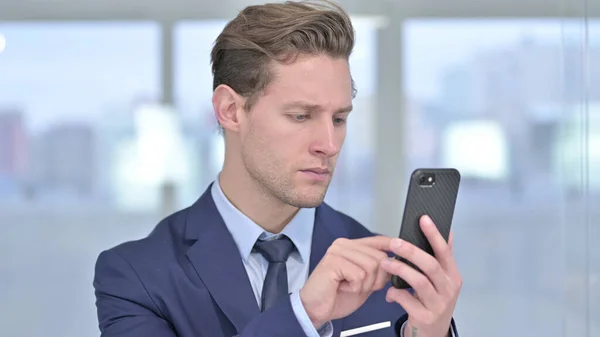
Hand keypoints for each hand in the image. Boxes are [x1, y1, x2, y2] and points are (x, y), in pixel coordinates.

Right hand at [299, 236, 391, 327]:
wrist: (316, 309)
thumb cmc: (337, 296)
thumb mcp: (364, 281)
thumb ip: (377, 270)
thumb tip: (395, 261)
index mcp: (351, 246)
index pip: (377, 240)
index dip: (391, 246)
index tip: (401, 249)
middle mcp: (343, 244)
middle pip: (379, 257)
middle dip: (375, 279)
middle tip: (358, 286)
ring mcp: (337, 251)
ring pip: (371, 266)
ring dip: (364, 284)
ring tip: (349, 286)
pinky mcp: (333, 261)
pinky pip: (359, 275)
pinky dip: (355, 287)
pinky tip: (342, 287)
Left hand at [380, 215, 461, 336]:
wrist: (432, 334)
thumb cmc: (434, 302)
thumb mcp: (442, 281)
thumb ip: (443, 258)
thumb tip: (449, 232)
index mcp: (452, 276)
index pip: (444, 252)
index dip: (434, 235)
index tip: (423, 219)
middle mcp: (448, 290)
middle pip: (431, 265)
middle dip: (411, 251)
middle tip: (394, 242)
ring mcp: (438, 304)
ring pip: (419, 282)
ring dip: (399, 270)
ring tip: (385, 263)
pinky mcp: (424, 317)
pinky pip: (407, 300)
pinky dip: (395, 293)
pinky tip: (389, 292)